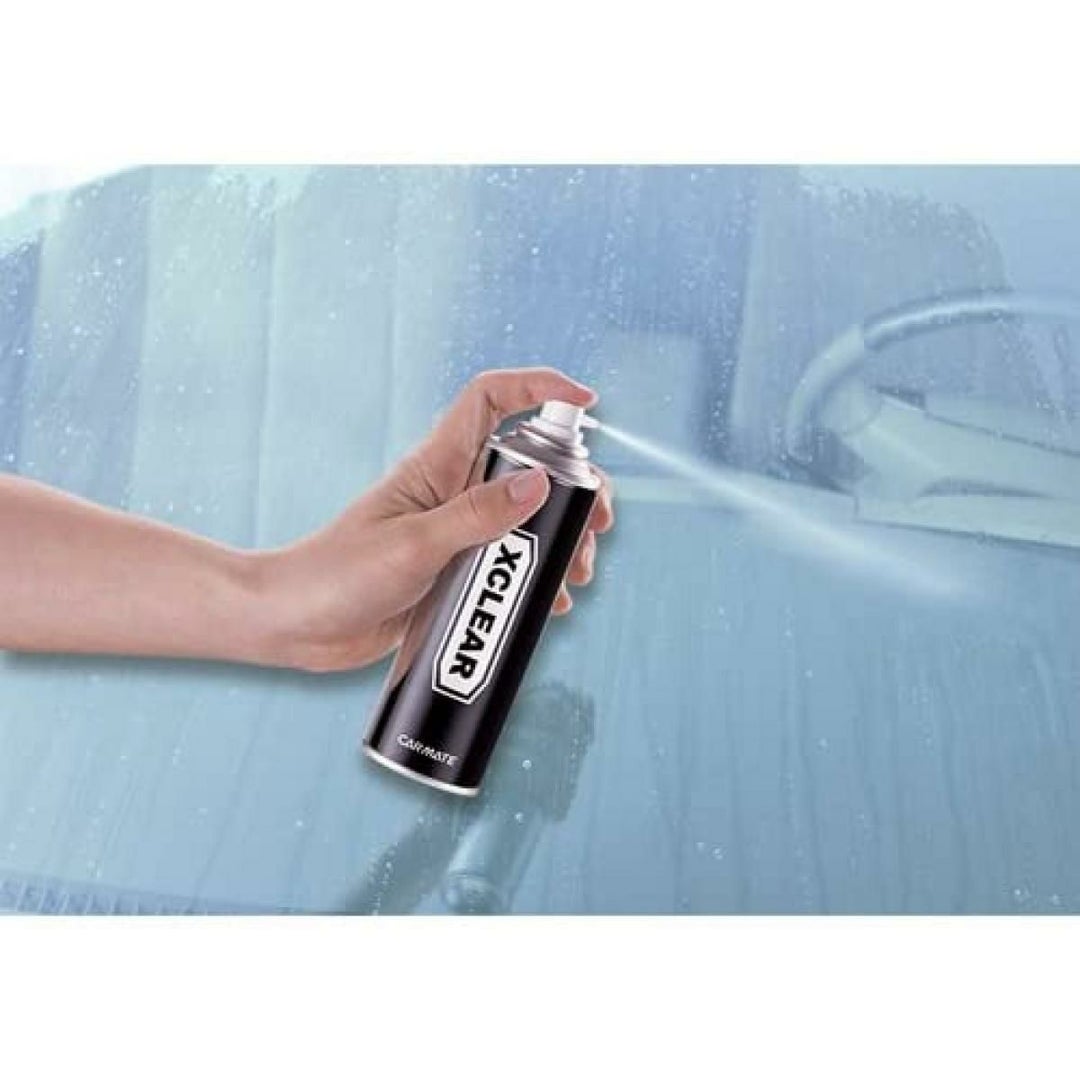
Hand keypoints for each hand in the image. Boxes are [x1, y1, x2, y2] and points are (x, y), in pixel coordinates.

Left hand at [254, 368, 614, 672]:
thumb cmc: (336, 576)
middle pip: (529, 466)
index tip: (585, 403)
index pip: (491, 400)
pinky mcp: (454, 571)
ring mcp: (455, 533)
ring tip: (576, 575)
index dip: (538, 388)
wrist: (292, 626)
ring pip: (527, 520)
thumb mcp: (413, 547)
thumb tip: (539, 483)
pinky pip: (509, 565)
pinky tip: (550, 605)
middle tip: (598, 526)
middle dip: (573, 490)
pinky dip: (537, 580)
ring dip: (561, 542)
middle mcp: (451, 492)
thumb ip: (476, 516)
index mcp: (436, 466)